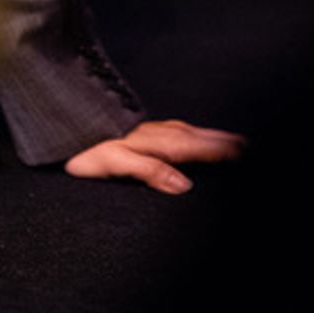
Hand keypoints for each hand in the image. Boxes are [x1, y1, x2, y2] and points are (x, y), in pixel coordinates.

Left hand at [65, 119, 245, 194]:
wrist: (60, 126)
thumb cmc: (85, 150)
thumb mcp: (114, 164)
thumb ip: (150, 171)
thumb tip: (184, 185)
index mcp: (155, 143)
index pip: (196, 148)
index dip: (222, 152)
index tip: (248, 154)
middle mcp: (156, 133)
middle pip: (198, 138)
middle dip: (225, 142)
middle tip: (254, 147)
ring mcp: (149, 130)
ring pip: (189, 133)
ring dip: (212, 137)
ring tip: (236, 142)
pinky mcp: (140, 131)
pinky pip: (178, 132)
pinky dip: (195, 135)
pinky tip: (196, 138)